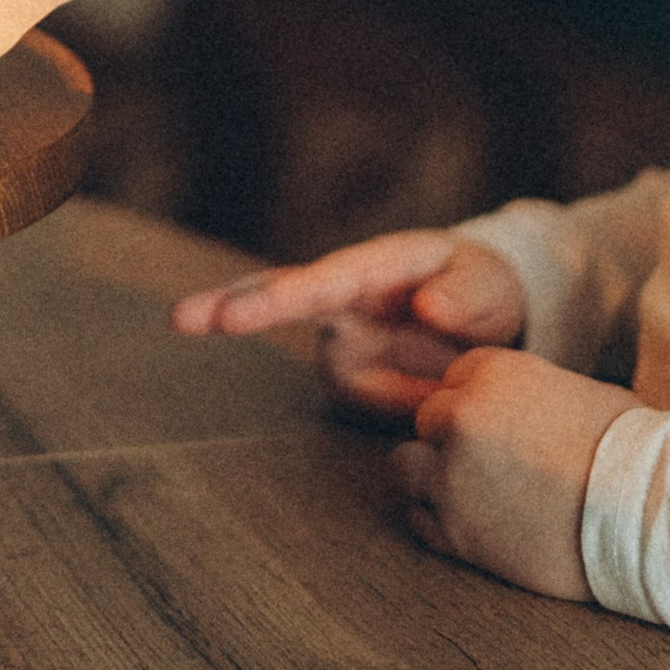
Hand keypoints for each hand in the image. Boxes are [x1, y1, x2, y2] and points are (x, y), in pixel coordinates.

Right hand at [171, 228, 526, 420]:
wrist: (488, 319)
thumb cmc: (485, 285)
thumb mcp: (490, 283)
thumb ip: (467, 294)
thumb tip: (429, 308)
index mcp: (373, 265)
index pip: (317, 281)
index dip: (275, 300)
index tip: (233, 316)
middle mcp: (342, 296)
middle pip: (272, 298)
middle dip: (226, 307)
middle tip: (179, 318)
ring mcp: (339, 336)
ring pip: (329, 370)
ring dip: (385, 390)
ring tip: (444, 380)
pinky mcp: (349, 371)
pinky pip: (359, 400)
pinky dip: (395, 404)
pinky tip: (426, 392)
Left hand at [388, 347, 634, 599]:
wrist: (646, 516)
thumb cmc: (630, 452)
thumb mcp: (578, 393)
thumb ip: (527, 395)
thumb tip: (519, 408)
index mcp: (494, 371)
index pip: (454, 378)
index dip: (478, 405)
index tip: (503, 430)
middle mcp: (461, 416)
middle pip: (428, 420)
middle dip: (452, 440)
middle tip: (493, 466)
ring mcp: (452, 476)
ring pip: (406, 467)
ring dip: (431, 478)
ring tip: (475, 496)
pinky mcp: (455, 531)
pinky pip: (416, 518)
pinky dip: (436, 521)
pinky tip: (476, 524)